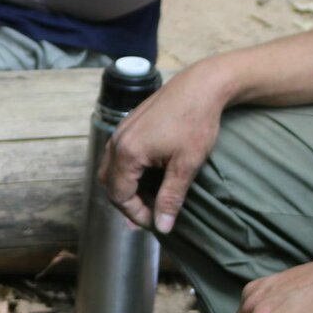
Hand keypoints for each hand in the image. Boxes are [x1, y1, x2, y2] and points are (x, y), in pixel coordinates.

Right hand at [100, 61, 234, 233]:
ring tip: (150, 195)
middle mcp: (117, 143)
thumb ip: (170, 198)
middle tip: (153, 212)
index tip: (157, 222)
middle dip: (129, 203)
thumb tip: (162, 227)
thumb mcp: (186, 165)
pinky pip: (117, 155)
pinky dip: (128, 171)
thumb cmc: (196, 122)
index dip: (137, 214)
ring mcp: (120, 131)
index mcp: (127, 154)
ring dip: (126, 187)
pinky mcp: (128, 124)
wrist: (202, 84)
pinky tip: (148, 174)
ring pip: (111, 170)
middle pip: (110, 185)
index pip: (120, 197)